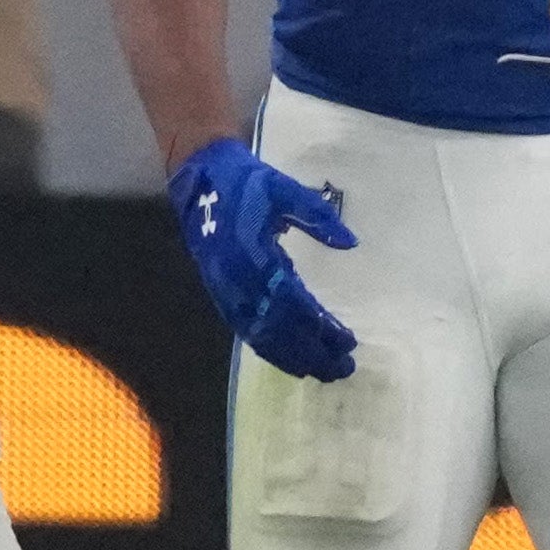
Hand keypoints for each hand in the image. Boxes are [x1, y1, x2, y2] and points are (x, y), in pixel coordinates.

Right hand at [169, 135, 359, 380]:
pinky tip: (288, 358)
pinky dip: (268, 348)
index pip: (295, 303)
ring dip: (291, 356)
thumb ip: (317, 216)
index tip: (348, 342)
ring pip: (260, 335)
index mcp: (255, 255)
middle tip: (342, 368)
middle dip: (311, 352)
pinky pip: (245, 329)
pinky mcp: (220, 292)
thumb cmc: (246, 182)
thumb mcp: (284, 189)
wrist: (198, 178)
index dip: (321, 327)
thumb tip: (351, 243)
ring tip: (321, 371)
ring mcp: (226, 290)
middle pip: (279, 329)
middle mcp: (239, 281)